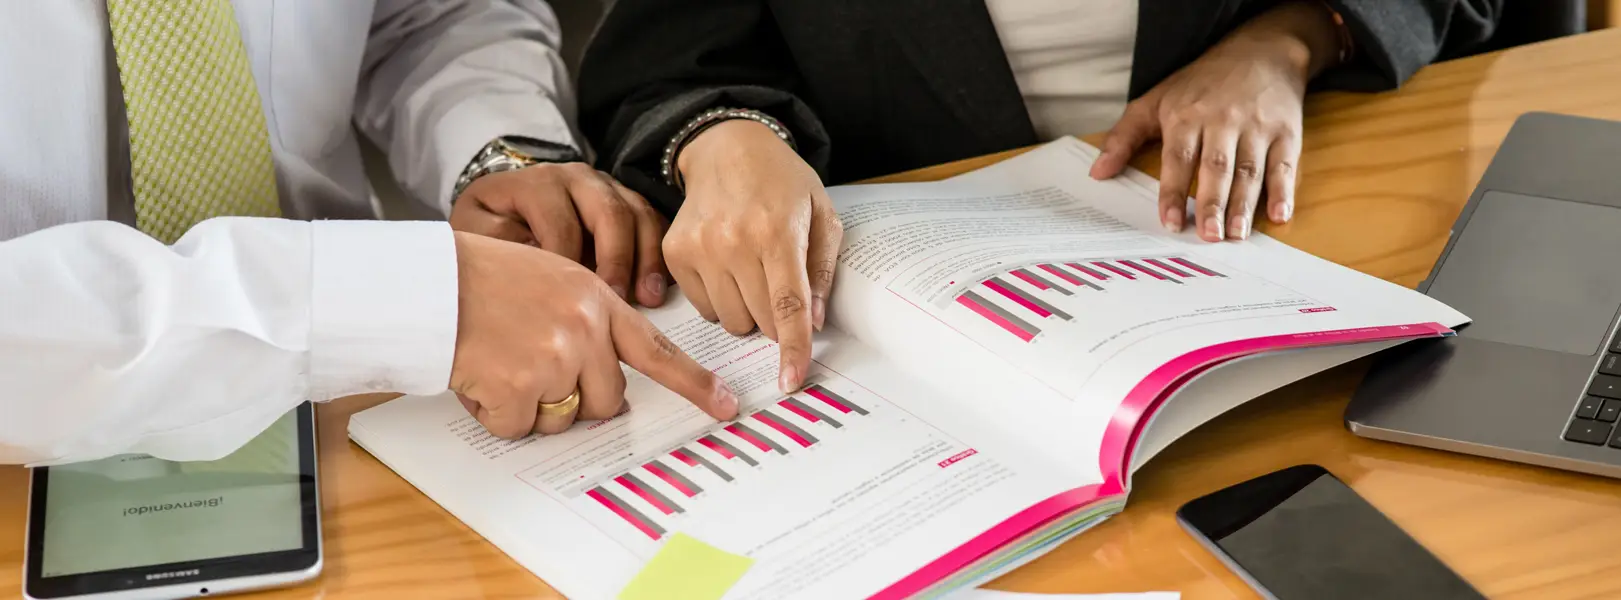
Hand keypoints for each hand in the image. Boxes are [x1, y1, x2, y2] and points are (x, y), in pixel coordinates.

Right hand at [449, 231, 739, 436]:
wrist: (429, 284)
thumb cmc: (483, 280)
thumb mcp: (552, 279)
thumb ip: (587, 319)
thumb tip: (604, 377)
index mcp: (597, 301)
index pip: (657, 349)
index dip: (694, 383)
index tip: (726, 405)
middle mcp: (584, 330)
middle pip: (606, 399)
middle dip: (573, 397)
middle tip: (531, 365)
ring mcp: (554, 359)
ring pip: (562, 417)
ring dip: (531, 404)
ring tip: (501, 361)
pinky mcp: (519, 388)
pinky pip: (518, 427)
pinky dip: (495, 412)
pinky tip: (480, 374)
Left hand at [450, 162, 669, 306]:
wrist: (506, 206)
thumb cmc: (492, 227)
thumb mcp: (479, 233)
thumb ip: (502, 246)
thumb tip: (540, 270)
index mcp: (539, 183)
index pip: (561, 222)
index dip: (570, 263)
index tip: (572, 302)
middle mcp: (578, 178)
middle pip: (610, 212)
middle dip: (618, 260)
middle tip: (620, 301)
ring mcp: (608, 187)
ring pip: (640, 215)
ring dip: (648, 259)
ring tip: (651, 298)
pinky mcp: (628, 202)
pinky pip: (654, 222)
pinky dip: (661, 254)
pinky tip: (663, 286)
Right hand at [669, 119, 842, 392]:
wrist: (726, 147)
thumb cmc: (781, 182)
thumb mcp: (822, 213)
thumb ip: (823, 269)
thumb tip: (814, 322)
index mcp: (777, 231)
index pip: (787, 305)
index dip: (792, 348)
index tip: (791, 380)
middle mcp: (734, 241)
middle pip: (759, 321)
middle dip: (775, 319)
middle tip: (780, 287)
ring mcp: (699, 248)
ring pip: (730, 321)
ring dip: (748, 311)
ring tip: (753, 272)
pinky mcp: (675, 253)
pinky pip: (703, 308)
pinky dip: (721, 299)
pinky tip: (728, 267)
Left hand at [1090, 1, 1341, 241]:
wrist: (1261, 51)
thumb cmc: (1201, 84)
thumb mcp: (1155, 100)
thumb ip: (1123, 137)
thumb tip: (1097, 173)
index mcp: (1186, 115)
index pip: (1178, 158)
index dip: (1174, 191)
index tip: (1170, 222)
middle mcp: (1222, 121)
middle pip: (1216, 167)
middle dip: (1212, 202)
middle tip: (1209, 235)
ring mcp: (1256, 127)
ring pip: (1250, 170)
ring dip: (1243, 204)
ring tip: (1236, 235)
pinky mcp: (1286, 132)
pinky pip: (1285, 164)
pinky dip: (1284, 191)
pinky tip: (1279, 216)